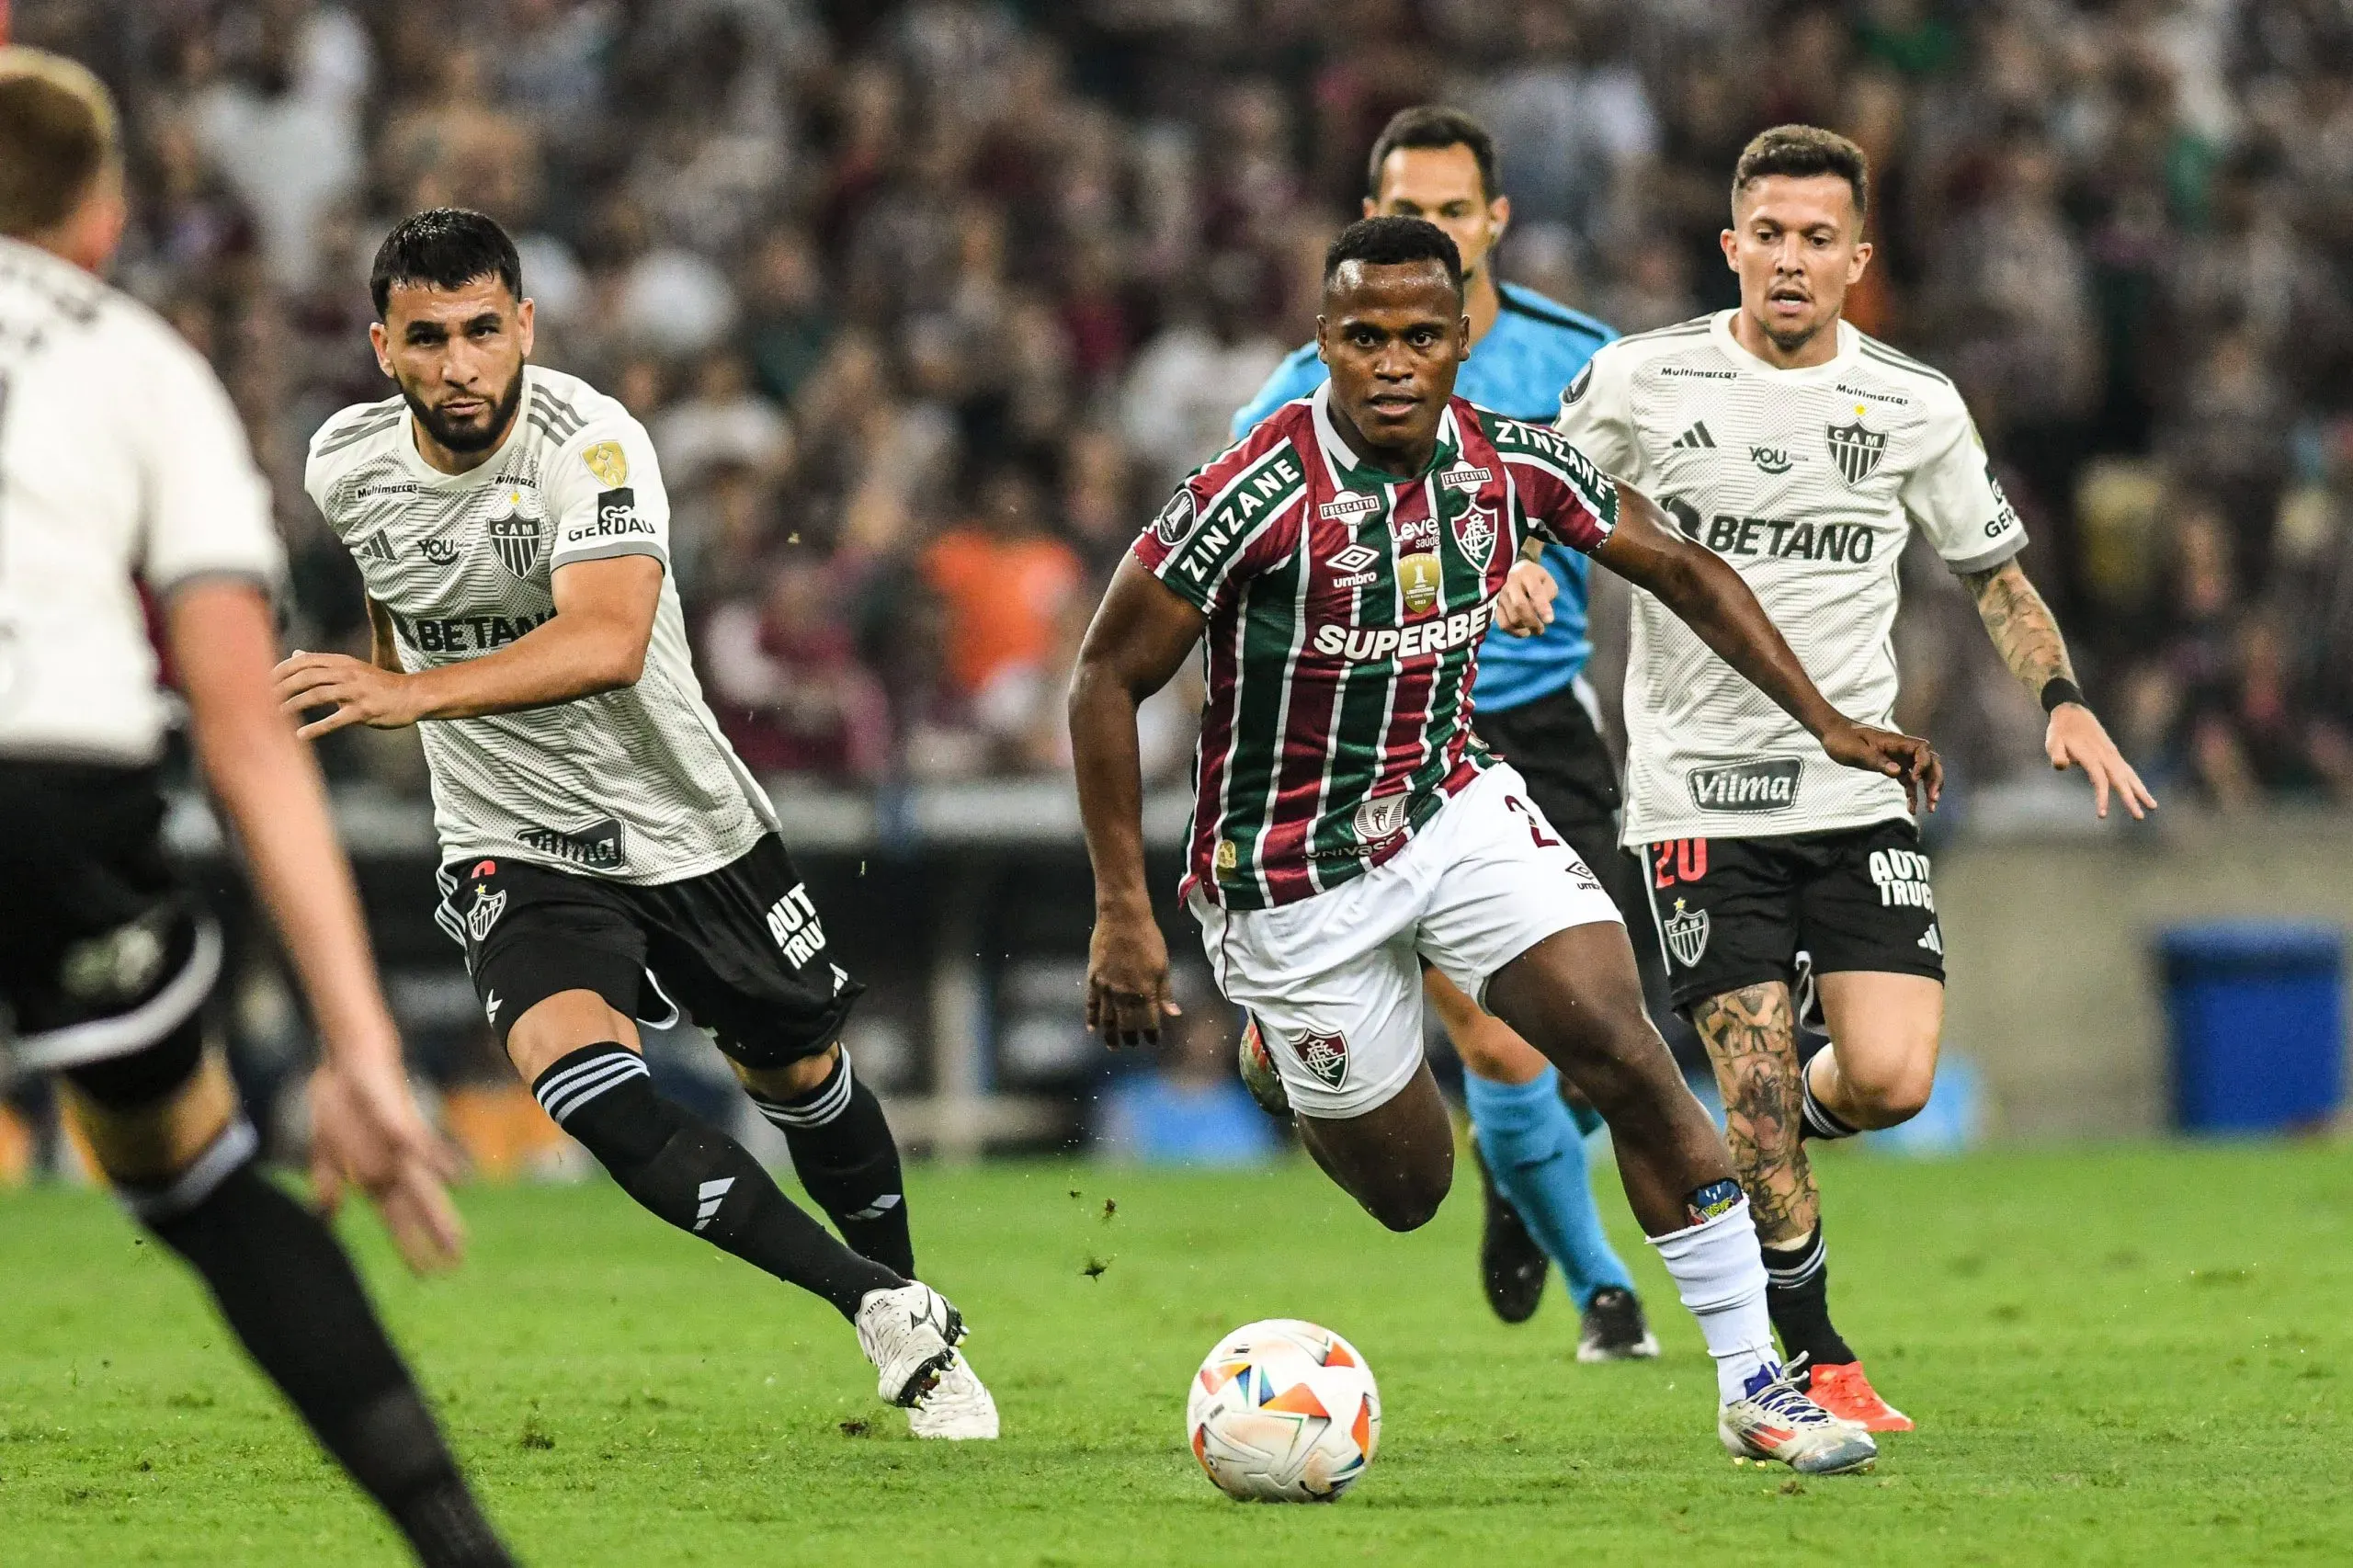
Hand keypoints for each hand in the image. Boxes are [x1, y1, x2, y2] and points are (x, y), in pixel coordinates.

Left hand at [273, 651, 424, 738]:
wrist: (411, 696)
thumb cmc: (378, 684)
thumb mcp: (351, 667)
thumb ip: (322, 663)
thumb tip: (295, 654)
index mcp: (342, 662)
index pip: (305, 661)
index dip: (282, 670)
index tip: (263, 680)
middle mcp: (347, 674)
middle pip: (307, 676)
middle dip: (282, 687)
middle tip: (262, 698)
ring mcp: (356, 693)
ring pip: (317, 695)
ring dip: (294, 705)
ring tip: (276, 714)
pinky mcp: (364, 712)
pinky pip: (335, 720)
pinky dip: (316, 728)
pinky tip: (301, 735)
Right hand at [309, 1050, 466, 1274]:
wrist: (346, 1061)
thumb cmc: (340, 1104)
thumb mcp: (324, 1151)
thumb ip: (327, 1183)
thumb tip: (326, 1216)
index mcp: (376, 1175)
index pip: (398, 1218)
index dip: (411, 1245)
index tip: (427, 1275)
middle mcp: (394, 1164)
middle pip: (418, 1207)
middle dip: (434, 1236)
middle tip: (455, 1264)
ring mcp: (400, 1144)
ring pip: (425, 1184)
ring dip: (439, 1212)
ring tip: (458, 1239)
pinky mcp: (400, 1119)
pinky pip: (420, 1144)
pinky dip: (437, 1162)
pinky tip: (457, 1179)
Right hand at [1085, 903, 1180, 1047]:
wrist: (1122, 918)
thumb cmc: (1148, 939)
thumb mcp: (1163, 965)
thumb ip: (1166, 992)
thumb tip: (1174, 1014)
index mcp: (1145, 991)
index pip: (1149, 1021)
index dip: (1151, 1034)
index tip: (1153, 1042)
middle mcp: (1125, 994)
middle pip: (1127, 1024)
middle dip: (1131, 1037)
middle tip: (1133, 1045)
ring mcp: (1106, 987)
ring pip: (1107, 1018)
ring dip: (1110, 1034)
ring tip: (1113, 1046)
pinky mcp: (1094, 978)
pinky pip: (1091, 1003)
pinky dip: (1091, 1017)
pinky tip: (1092, 1029)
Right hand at [1494, 560, 1556, 636]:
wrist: (1518, 574)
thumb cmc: (1537, 580)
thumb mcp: (1548, 582)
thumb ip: (1548, 594)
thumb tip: (1542, 612)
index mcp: (1526, 573)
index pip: (1534, 591)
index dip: (1542, 607)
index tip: (1550, 621)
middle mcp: (1511, 583)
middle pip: (1519, 605)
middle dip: (1532, 621)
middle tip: (1541, 630)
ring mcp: (1502, 595)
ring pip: (1512, 618)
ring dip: (1525, 628)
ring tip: (1535, 629)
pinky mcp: (1496, 606)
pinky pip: (1503, 624)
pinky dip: (1515, 632)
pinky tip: (1524, 632)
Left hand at [1820, 719, 1943, 814]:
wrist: (1833, 734)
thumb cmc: (1843, 740)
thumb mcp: (1857, 751)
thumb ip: (1877, 761)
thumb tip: (1898, 772)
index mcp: (1896, 741)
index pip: (1922, 750)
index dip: (1924, 765)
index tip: (1915, 779)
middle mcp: (1902, 749)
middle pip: (1930, 762)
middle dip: (1935, 780)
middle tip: (1934, 798)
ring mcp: (1898, 758)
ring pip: (1922, 773)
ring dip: (1928, 789)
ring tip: (1930, 808)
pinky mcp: (1892, 767)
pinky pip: (1908, 780)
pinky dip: (1912, 793)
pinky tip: (1912, 809)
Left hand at [2046, 703, 2156, 819]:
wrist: (2073, 713)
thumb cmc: (2060, 731)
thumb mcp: (2052, 741)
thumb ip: (2056, 754)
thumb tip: (2060, 766)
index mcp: (2091, 756)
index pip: (2099, 780)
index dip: (2102, 797)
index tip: (2102, 815)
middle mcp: (2106, 756)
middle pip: (2120, 780)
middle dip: (2130, 799)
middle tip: (2139, 817)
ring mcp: (2112, 755)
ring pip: (2129, 775)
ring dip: (2141, 791)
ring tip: (2153, 806)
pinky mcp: (2114, 754)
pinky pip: (2128, 770)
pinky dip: (2137, 782)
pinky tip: (2143, 793)